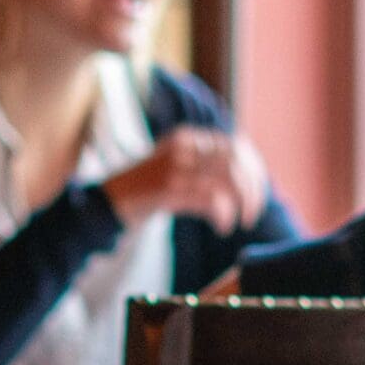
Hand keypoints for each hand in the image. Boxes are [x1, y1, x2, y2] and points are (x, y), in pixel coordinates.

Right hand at [104, 126, 269, 236]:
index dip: (254, 169)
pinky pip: (210, 199)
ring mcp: (175, 167)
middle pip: (235, 161)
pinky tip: (222, 227)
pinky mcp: (168, 190)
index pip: (235, 145)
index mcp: (187, 137)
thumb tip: (244, 180)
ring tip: (240, 222)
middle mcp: (183, 147)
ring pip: (226, 179)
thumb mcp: (175, 166)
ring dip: (241, 203)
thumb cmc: (145, 190)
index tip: (257, 193)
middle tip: (252, 213)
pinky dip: (223, 215)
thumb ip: (203, 165)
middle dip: (252, 189)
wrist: (107, 202)